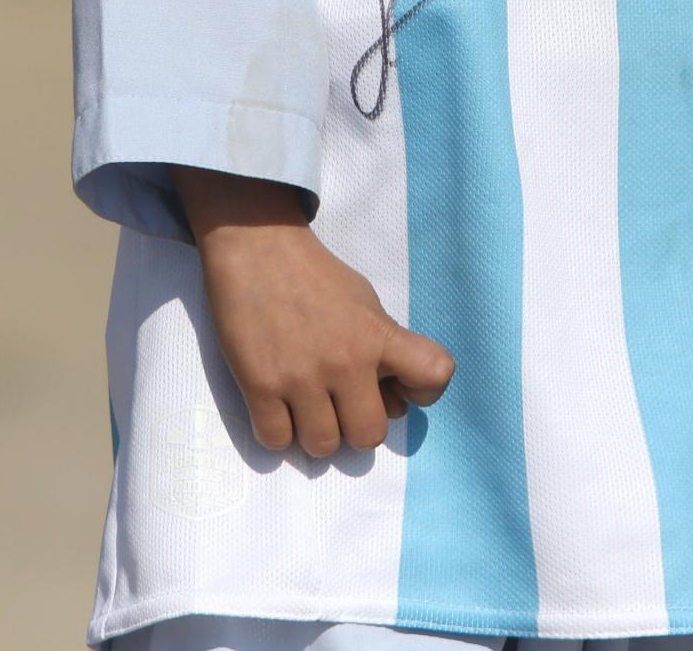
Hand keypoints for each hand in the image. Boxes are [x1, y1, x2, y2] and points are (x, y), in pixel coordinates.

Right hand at [176, 166, 454, 458]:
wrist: (257, 246)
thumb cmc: (314, 275)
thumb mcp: (365, 303)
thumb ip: (385, 350)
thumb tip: (393, 405)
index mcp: (379, 334)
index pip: (435, 375)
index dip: (423, 392)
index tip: (398, 386)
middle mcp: (346, 361)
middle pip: (369, 437)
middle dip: (356, 426)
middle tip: (339, 403)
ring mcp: (302, 377)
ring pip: (324, 447)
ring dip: (316, 433)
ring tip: (305, 407)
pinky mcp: (259, 385)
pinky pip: (276, 441)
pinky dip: (278, 432)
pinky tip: (277, 407)